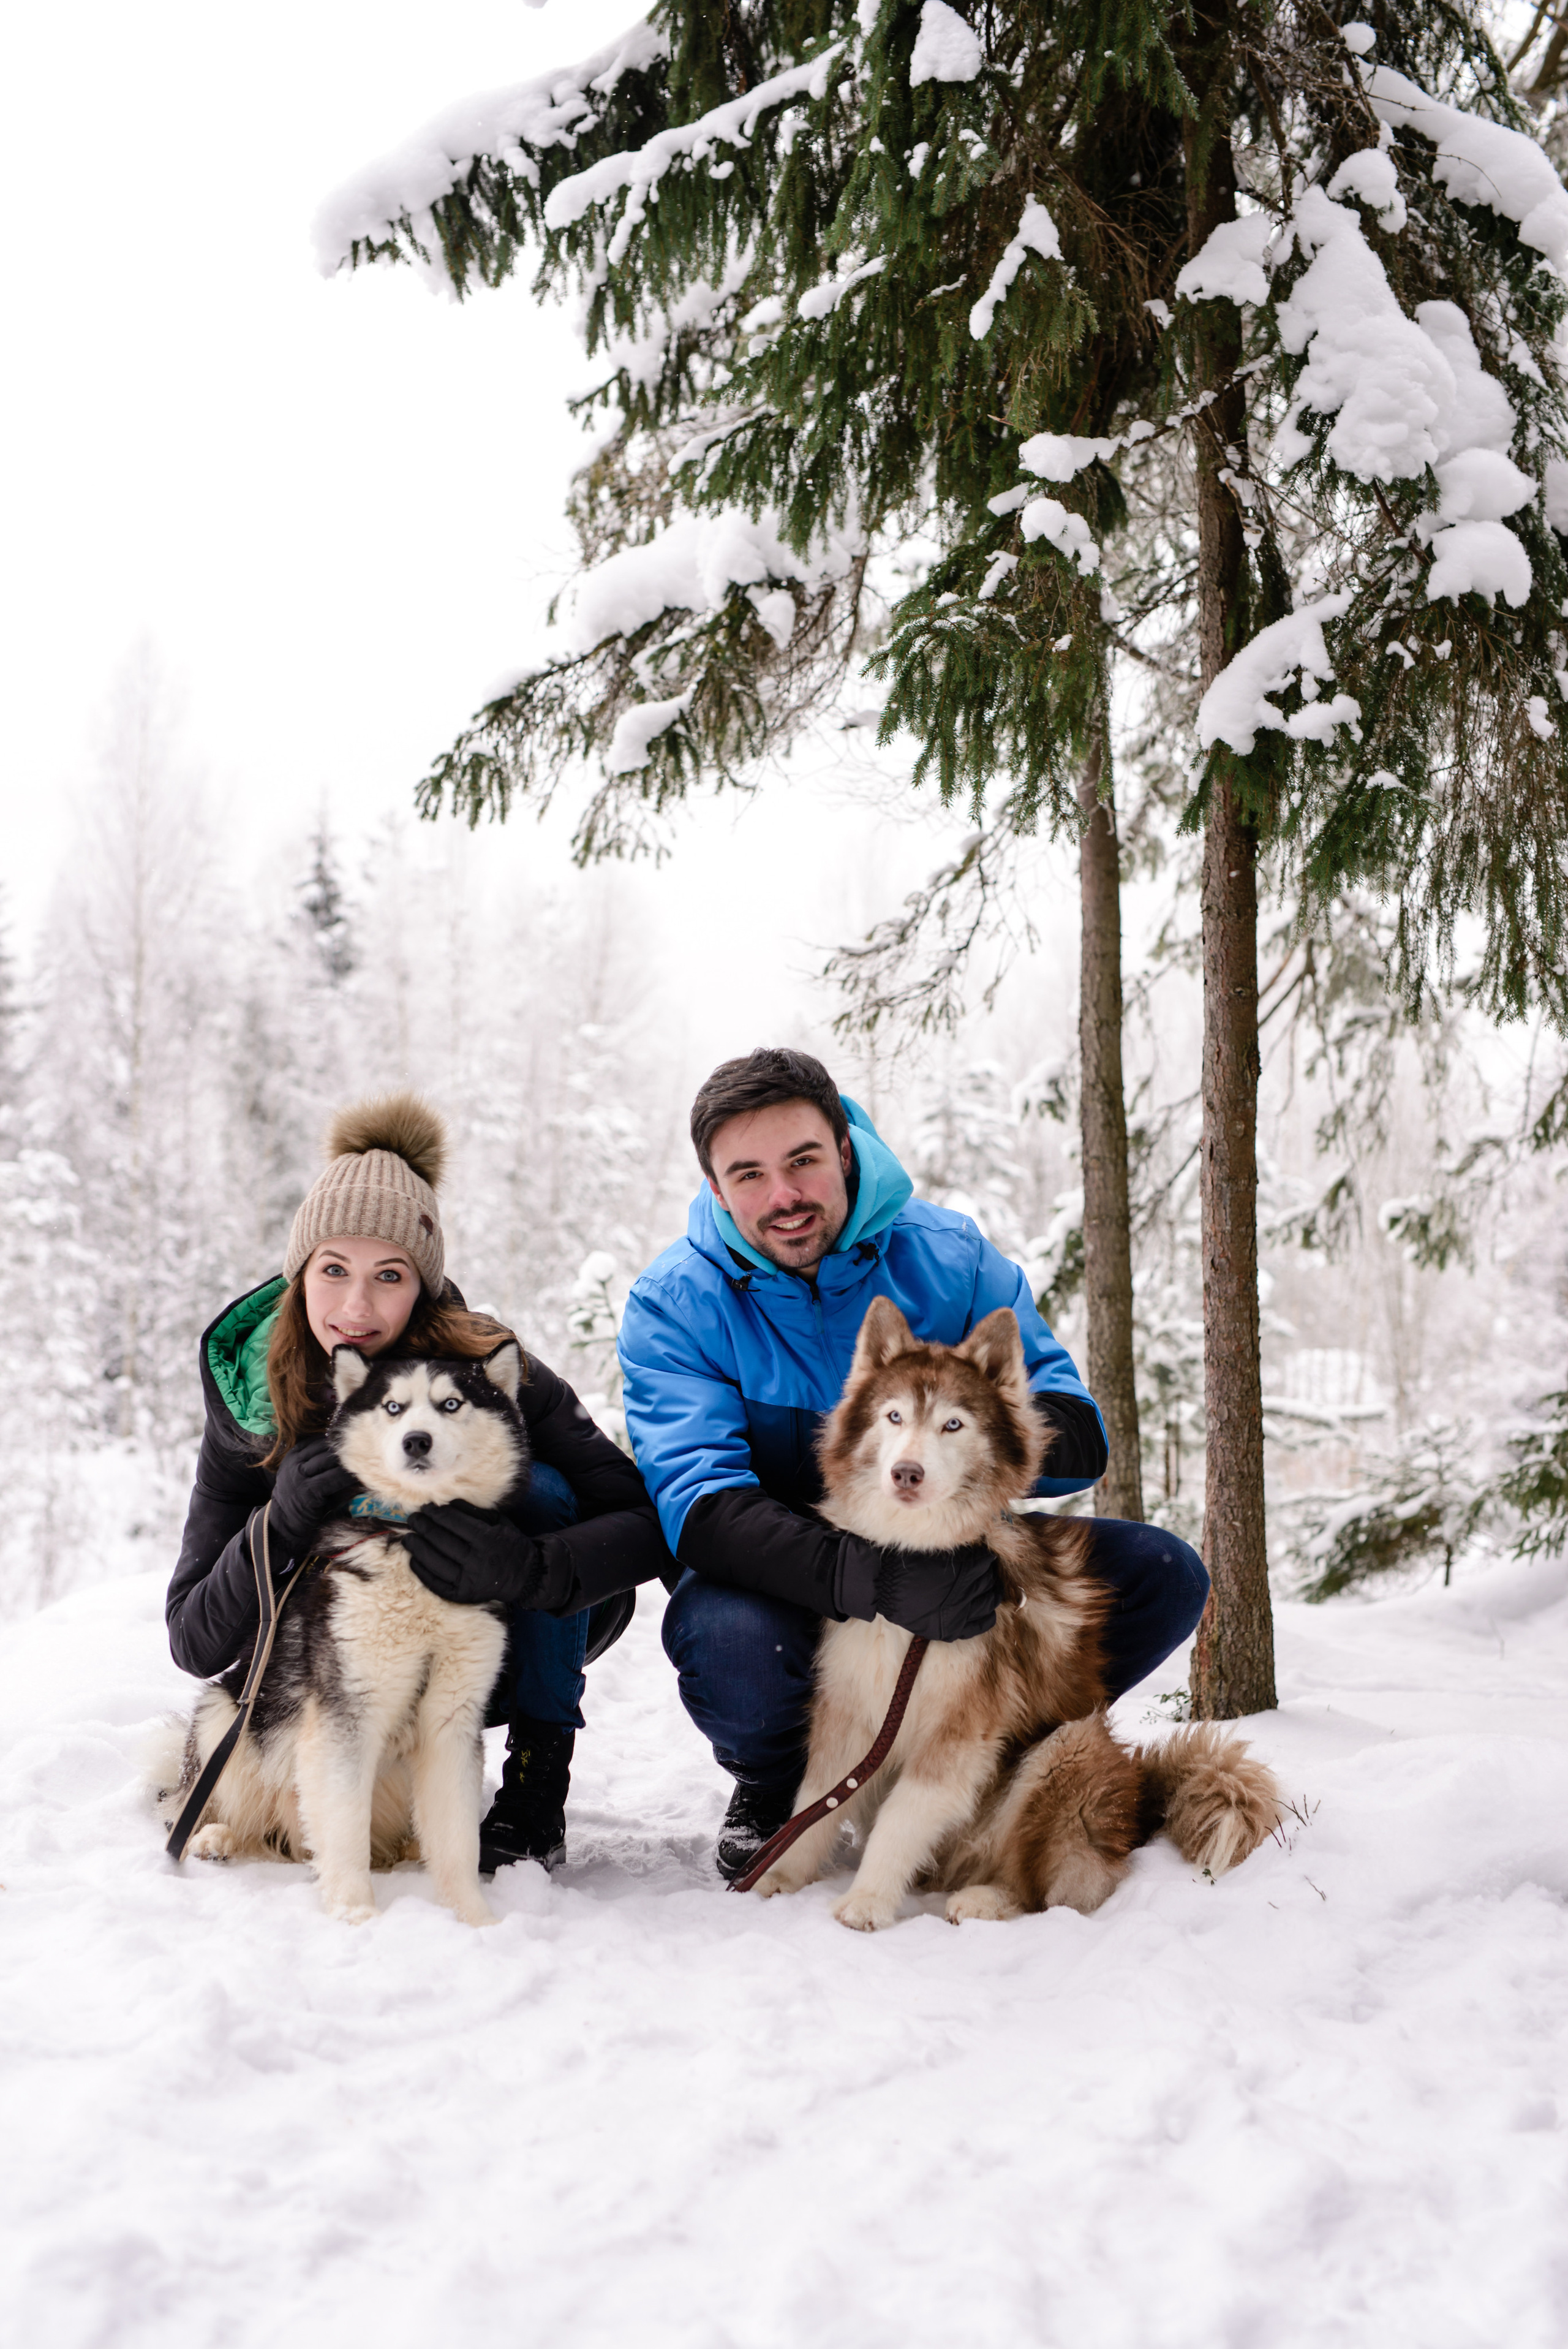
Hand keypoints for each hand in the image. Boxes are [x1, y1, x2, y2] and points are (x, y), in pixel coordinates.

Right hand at [268, 1434, 358, 1559]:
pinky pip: (333, 1479)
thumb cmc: (300, 1497)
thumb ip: (320, 1462)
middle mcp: (295, 1462)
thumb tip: (350, 1450)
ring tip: (365, 1460)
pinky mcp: (309, 1490)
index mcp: (294, 1455)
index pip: (318, 1440)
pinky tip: (358, 1476)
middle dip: (345, 1449)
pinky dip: (347, 1477)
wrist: (284, 1522)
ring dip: (348, 1460)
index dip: (337, 1440)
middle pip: (325, 1448)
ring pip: (329, 1460)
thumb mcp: (303, 1474)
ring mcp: (300, 1476)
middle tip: (366, 1448)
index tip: (354, 1440)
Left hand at [403, 1500, 547, 1608]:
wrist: (525, 1576)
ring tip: (408, 1538)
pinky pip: (436, 1584)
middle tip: (413, 1519)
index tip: (426, 1507)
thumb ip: (475, 1512)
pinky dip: (422, 1572)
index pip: (454, 1524)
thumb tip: (448, 1503)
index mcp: (487, 1540)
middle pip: (442, 1541)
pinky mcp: (462, 1595)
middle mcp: (476, 1561)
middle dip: (424, 1528)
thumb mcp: (499, 1522)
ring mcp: (468, 1581)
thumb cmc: (510, 1544)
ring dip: (418, 1549)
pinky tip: (413, 1560)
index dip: (437, 1514)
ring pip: (435, 1563)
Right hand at [833, 1538, 1001, 1641]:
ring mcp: (958, 1613)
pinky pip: (979, 1625)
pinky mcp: (950, 1629)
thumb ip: (958, 1551)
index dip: (985, 1558)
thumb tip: (979, 1549)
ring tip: (986, 1588)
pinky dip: (985, 1617)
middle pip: (989, 1581)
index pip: (986, 1562)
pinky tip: (983, 1610)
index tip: (983, 1556)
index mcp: (962, 1570)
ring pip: (988, 1602)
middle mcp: (964, 1593)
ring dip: (990, 1593)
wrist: (880, 1584)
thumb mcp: (935, 1550)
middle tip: (985, 1571)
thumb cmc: (905, 1562)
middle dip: (988, 1574)